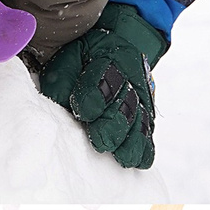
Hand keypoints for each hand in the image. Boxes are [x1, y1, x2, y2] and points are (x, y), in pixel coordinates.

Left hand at [35, 2, 164, 169]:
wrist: (115, 48)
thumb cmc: (84, 58)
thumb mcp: (69, 58)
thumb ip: (62, 79)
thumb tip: (61, 103)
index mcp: (110, 58)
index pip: (104, 80)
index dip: (94, 98)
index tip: (83, 114)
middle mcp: (130, 79)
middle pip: (126, 105)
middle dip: (113, 125)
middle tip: (102, 142)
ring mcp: (141, 99)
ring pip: (140, 121)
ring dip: (132, 141)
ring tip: (122, 157)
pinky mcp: (145, 116)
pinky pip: (148, 134)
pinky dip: (144, 149)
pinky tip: (138, 160)